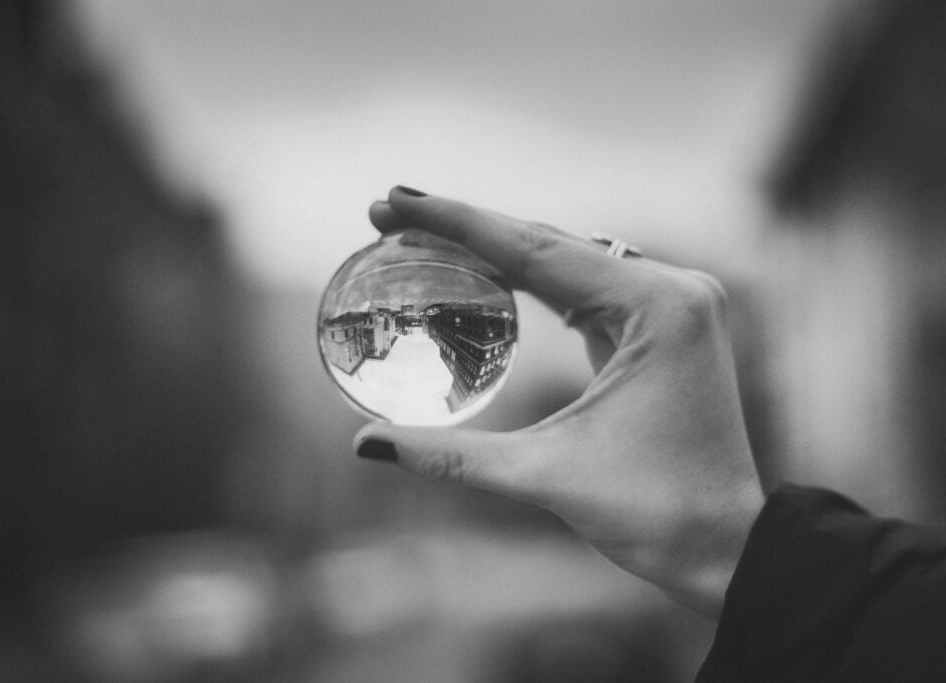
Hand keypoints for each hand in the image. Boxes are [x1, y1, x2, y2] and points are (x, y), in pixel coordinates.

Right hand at [354, 186, 763, 617]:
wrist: (727, 548)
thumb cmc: (654, 515)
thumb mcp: (544, 477)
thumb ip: (452, 457)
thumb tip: (365, 445)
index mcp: (657, 307)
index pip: (536, 250)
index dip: (457, 223)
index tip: (394, 200)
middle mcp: (673, 290)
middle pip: (550, 243)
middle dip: (469, 228)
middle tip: (392, 212)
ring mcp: (673, 305)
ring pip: (568, 259)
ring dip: (500, 249)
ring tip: (428, 235)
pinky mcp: (665, 326)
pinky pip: (588, 287)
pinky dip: (535, 280)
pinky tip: (490, 272)